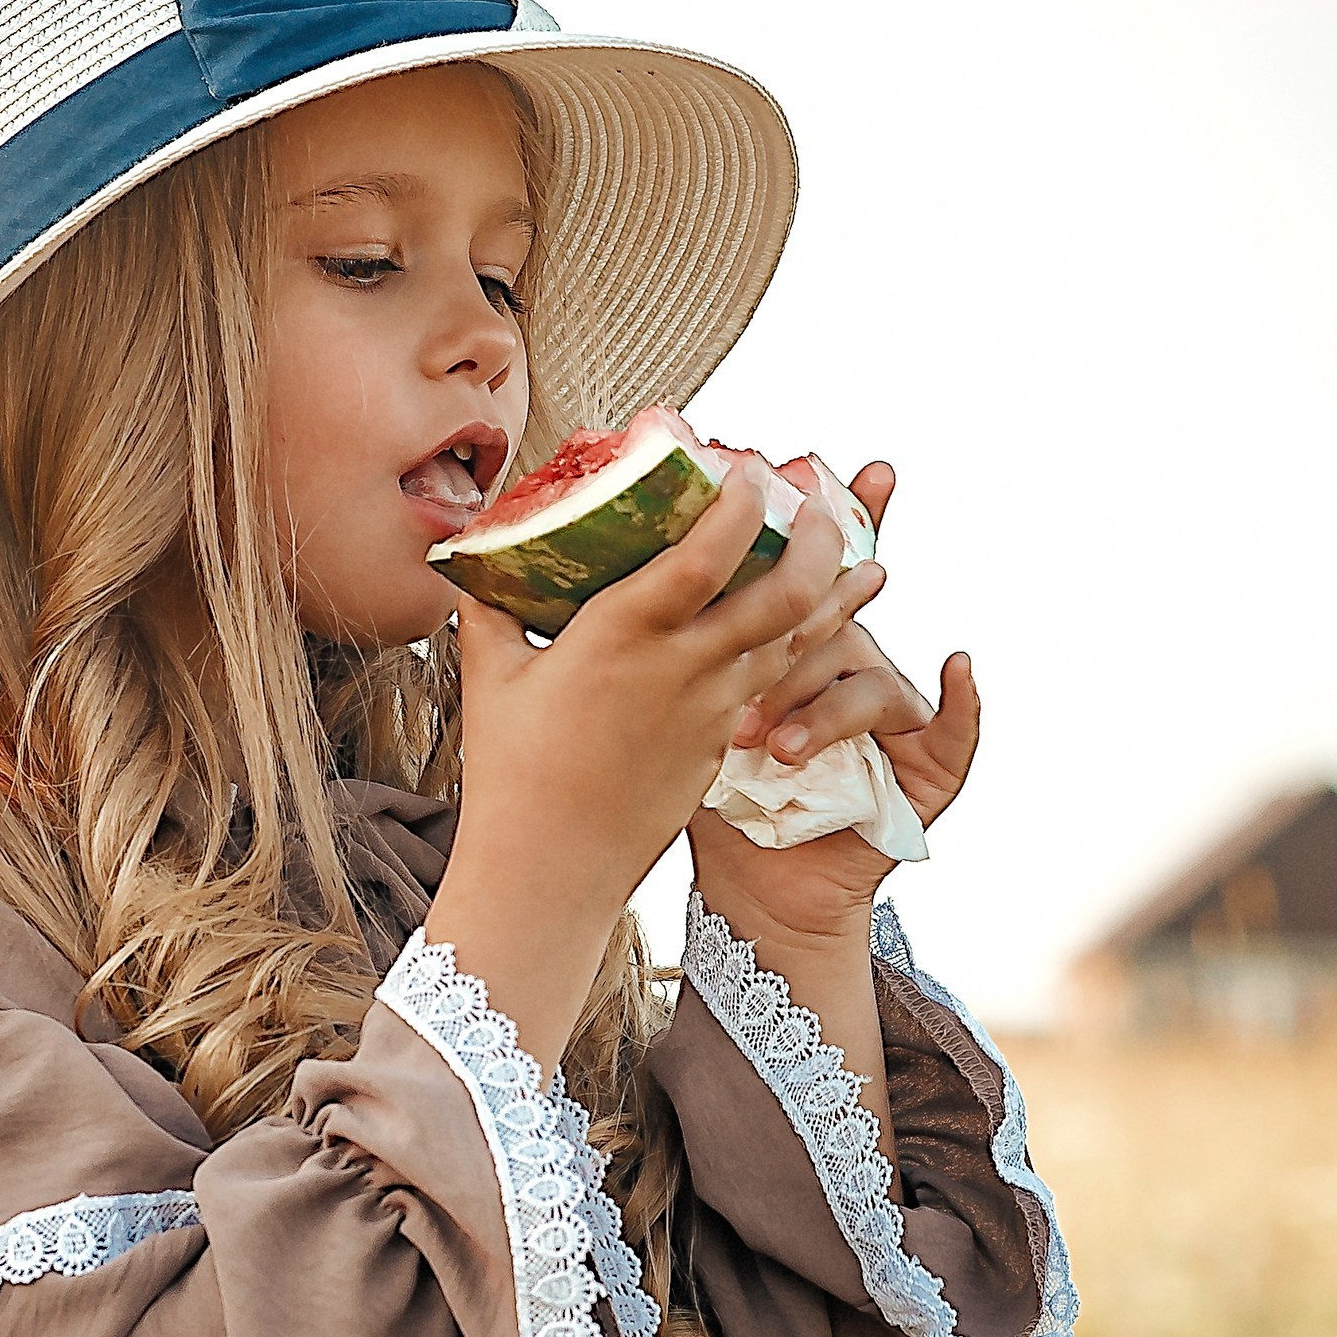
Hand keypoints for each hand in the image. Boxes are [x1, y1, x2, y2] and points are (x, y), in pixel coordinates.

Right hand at [426, 460, 881, 1071]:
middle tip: (818, 495)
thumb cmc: (512, 777)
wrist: (550, 875)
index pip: (706, 553)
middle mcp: (684, 669)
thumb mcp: (491, 678)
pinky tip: (824, 620)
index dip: (738, 500)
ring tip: (862, 549)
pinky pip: (778, 680)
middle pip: (784, 592)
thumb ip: (491, 609)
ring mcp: (714, 711)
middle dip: (815, 534)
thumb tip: (474, 561)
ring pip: (799, 638)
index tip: (745, 461)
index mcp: (625, 638)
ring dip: (836, 589)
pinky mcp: (721, 744)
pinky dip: (807, 642)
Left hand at [689, 463, 979, 949]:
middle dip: (823, 599)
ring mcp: (888, 718)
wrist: (754, 898)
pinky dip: (964, 700)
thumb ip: (653, 658)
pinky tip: (956, 665)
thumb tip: (563, 586)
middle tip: (769, 634)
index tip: (826, 463)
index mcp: (789, 646)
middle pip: (842, 614)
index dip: (830, 514)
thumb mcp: (672, 720)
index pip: (808, 572)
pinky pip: (955, 730)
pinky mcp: (923, 771)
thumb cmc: (711, 803)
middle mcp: (846, 667)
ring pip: (868, 679)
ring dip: (824, 706)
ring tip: (771, 747)